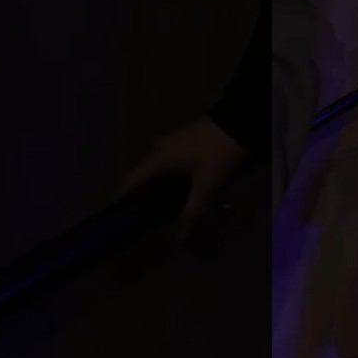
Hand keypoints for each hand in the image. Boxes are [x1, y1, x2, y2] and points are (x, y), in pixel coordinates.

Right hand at [116, 114, 247, 240]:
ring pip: (157, 167)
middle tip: (145, 215)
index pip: (129, 181)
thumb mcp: (207, 186)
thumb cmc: (218, 154)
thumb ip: (193, 211)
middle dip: (142, 194)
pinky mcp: (185, 138)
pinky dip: (170, 174)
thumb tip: (180, 237)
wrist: (240, 120)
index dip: (120, 198)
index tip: (117, 215)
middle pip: (143, 174)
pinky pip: (169, 160)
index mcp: (157, 160)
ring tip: (162, 204)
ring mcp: (172, 140)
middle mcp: (158, 148)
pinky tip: (179, 186)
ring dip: (157, 184)